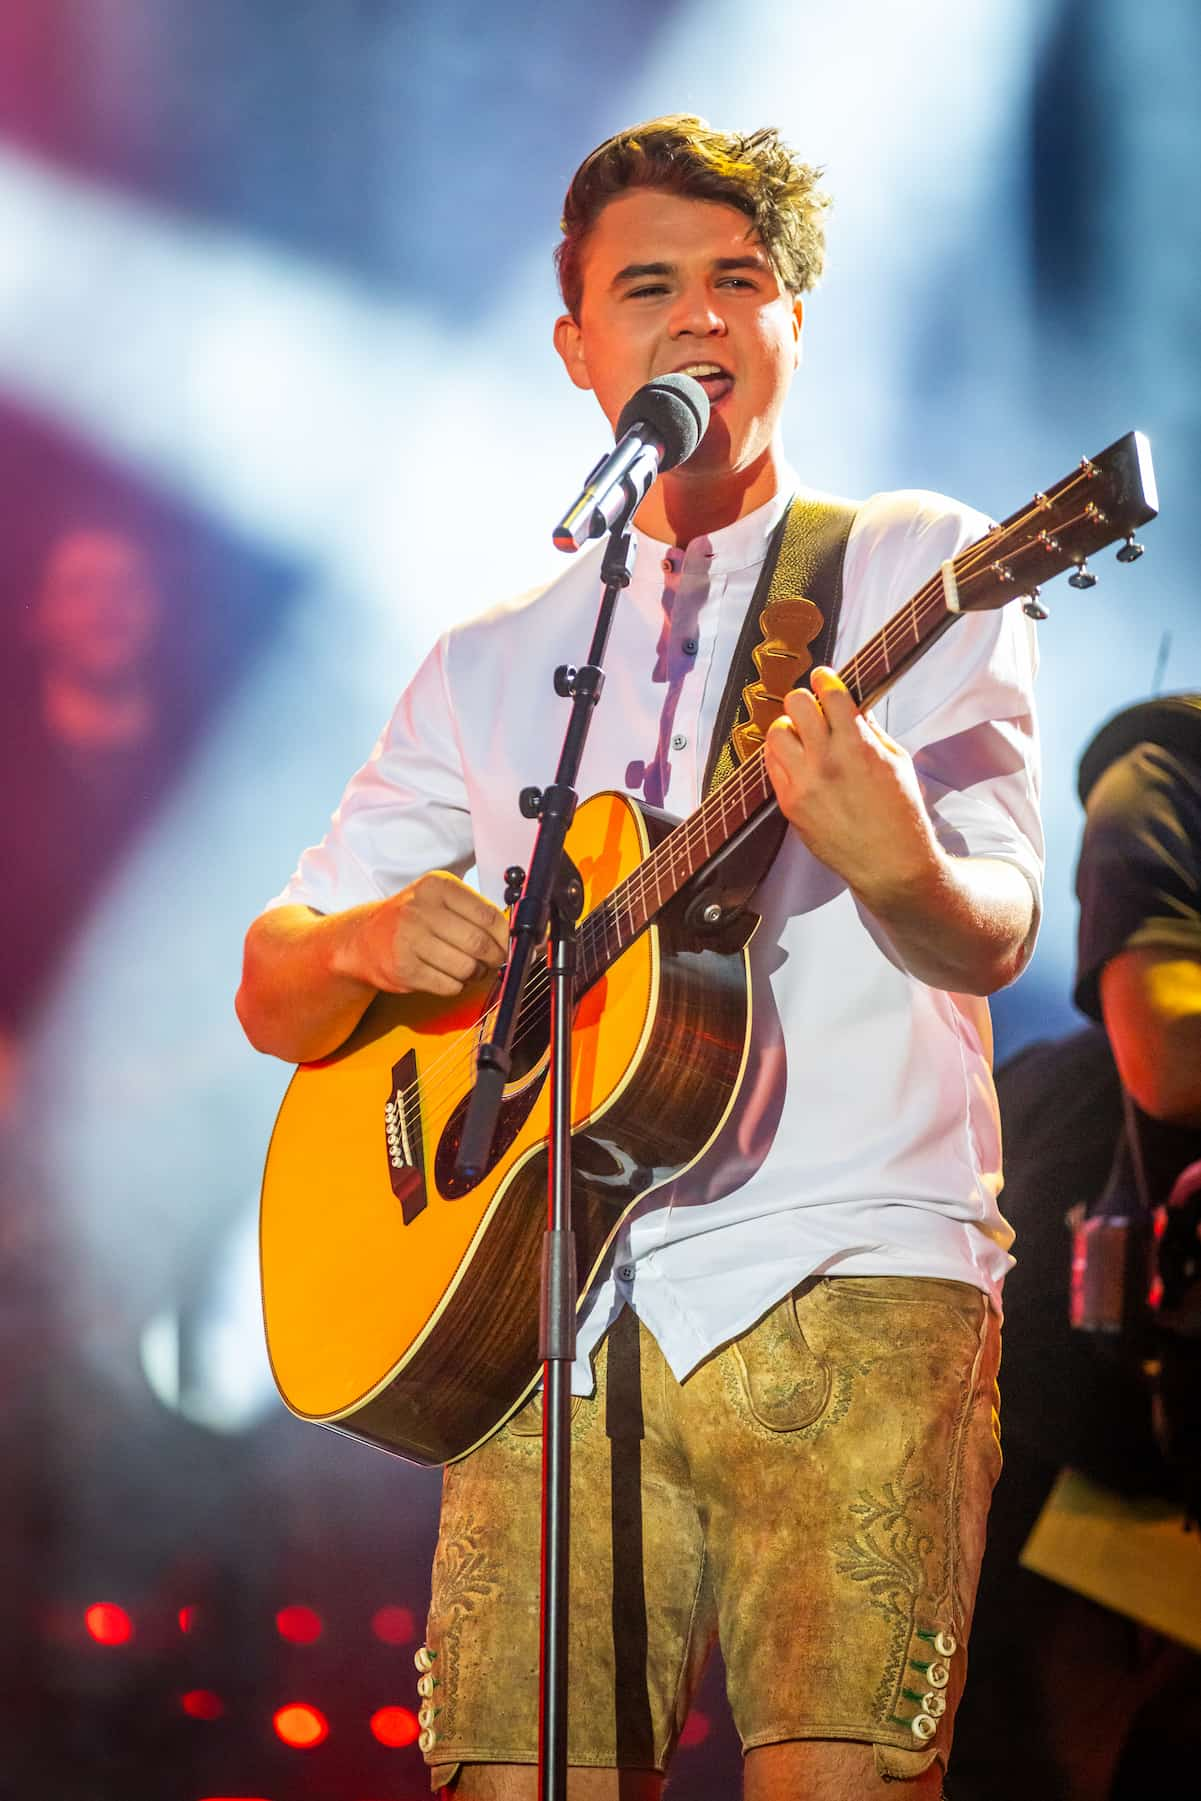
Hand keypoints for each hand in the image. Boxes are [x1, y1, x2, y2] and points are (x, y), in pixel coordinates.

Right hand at [338, 871, 509, 999]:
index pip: (488, 915)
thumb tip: (514, 936)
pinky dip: (456, 986)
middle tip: (493, 962)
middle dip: (494, 958)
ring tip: (469, 969)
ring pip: (466, 967)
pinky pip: (449, 985)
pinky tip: (447, 976)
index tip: (510, 945)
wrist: (363, 939)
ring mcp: (409, 940)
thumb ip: (474, 912)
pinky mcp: (404, 969)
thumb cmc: (410, 920)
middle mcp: (421, 909)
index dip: (506, 936)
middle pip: (479, 943)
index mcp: (437, 886)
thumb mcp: (439, 900)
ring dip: (475, 974)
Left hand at [763, 666, 940, 908]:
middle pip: (796, 704)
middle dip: (805, 700)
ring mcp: (804, 783)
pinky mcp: (790, 803)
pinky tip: (796, 760)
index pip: (830, 693)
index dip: (825, 679)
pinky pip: (771, 764)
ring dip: (789, 727)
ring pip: (777, 732)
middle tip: (813, 708)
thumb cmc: (900, 814)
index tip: (823, 677)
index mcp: (857, 745)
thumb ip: (870, 730)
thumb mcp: (896, 762)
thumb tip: (853, 705)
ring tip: (802, 737)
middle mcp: (826, 760)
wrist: (889, 863)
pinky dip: (782, 756)